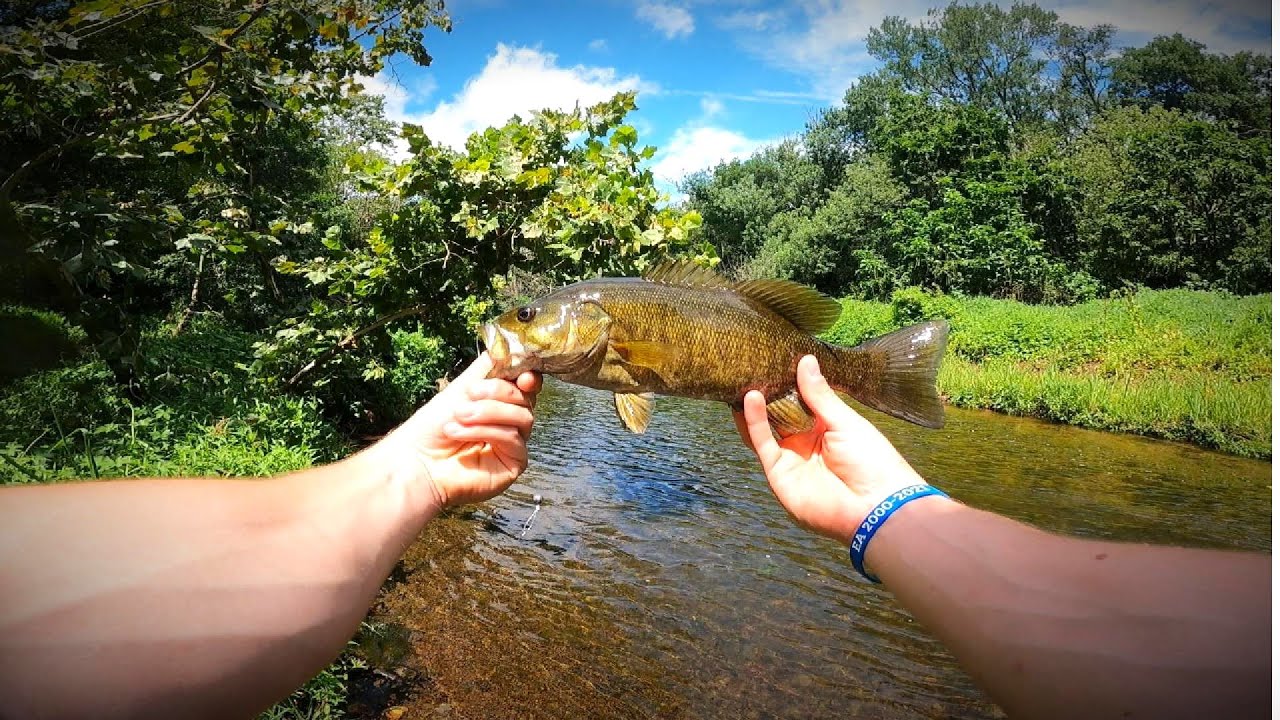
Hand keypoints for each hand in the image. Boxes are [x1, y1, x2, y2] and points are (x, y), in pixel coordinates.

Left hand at [372, 352, 541, 510]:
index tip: (522, 374)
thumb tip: (512, 346)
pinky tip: (460, 432)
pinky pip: (512, 439)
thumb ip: (489, 367)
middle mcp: (510, 422)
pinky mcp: (514, 463)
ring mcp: (514, 443)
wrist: (417, 460)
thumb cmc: (432, 427)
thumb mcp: (462, 387)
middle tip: (470, 394)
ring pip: (522, 417)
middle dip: (498, 392)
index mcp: (500, 402)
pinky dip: (486, 431)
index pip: (526, 384)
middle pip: (525, 398)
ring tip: (459, 415)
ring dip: (488, 412)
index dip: (528, 376)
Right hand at [733, 355, 924, 543]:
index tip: (776, 357)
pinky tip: (751, 398)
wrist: (875, 507)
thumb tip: (805, 360)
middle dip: (767, 391)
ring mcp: (791, 459)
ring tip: (744, 377)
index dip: (789, 382)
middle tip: (752, 363)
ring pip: (765, 428)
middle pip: (779, 413)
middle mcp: (805, 443)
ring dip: (754, 405)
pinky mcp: (778, 474)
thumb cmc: (871, 461)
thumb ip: (819, 395)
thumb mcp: (845, 421)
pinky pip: (763, 445)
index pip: (801, 401)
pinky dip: (754, 422)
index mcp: (827, 429)